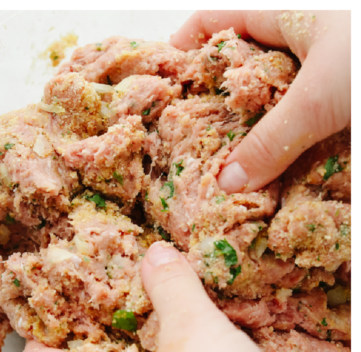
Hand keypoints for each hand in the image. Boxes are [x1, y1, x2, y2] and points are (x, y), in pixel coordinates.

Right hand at [170, 10, 350, 192]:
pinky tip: (277, 171)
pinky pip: (309, 120)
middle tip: (188, 141)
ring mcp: (328, 63)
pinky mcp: (346, 95)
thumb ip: (270, 142)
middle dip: (215, 102)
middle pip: (242, 64)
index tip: (160, 88)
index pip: (215, 21)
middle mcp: (304, 34)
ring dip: (254, 130)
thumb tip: (226, 183)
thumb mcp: (317, 98)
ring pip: (275, 96)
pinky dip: (291, 143)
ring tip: (225, 165)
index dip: (182, 49)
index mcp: (287, 12)